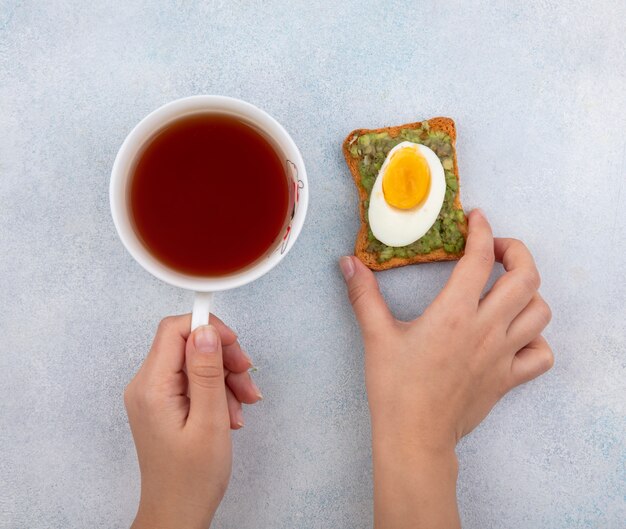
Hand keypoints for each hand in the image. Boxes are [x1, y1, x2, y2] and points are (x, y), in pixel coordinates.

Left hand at [124, 314, 261, 528]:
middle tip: (246, 375)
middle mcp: (146, 386)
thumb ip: (206, 372)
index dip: (208, 328)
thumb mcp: (209, 421)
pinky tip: (232, 412)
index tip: (234, 342)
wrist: (178, 513)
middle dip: (222, 356)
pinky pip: (193, 381)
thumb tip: (206, 331)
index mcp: (151, 387)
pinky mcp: (165, 403)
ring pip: (195, 362)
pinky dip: (217, 390)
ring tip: (244, 402)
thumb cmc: (191, 478)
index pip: (174, 330)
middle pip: (188, 344)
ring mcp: (154, 395)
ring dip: (225, 376)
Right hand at [340, 209, 552, 528]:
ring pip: (540, 312)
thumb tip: (348, 263)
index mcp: (453, 314)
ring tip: (507, 289)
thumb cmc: (395, 387)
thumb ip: (363, 294)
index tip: (476, 218)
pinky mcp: (508, 378)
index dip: (481, 230)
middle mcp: (485, 329)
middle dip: (517, 251)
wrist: (414, 436)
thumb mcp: (376, 335)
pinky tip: (516, 334)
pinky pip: (541, 354)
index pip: (480, 259)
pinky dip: (537, 338)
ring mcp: (502, 355)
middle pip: (525, 277)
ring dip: (529, 292)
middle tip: (497, 249)